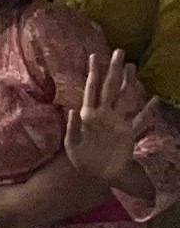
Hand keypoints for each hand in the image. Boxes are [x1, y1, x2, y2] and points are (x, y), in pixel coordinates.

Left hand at [66, 48, 150, 187]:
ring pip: (125, 98)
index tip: (94, 56)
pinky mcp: (128, 134)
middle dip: (114, 70)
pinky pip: (140, 120)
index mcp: (89, 116)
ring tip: (132, 67)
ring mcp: (118, 122)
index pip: (91, 90)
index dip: (93, 73)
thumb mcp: (71, 145)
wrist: (93, 176)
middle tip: (119, 51)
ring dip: (129, 83)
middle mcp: (105, 115)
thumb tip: (73, 111)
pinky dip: (148, 111)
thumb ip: (72, 128)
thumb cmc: (80, 160)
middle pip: (110, 88)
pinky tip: (155, 100)